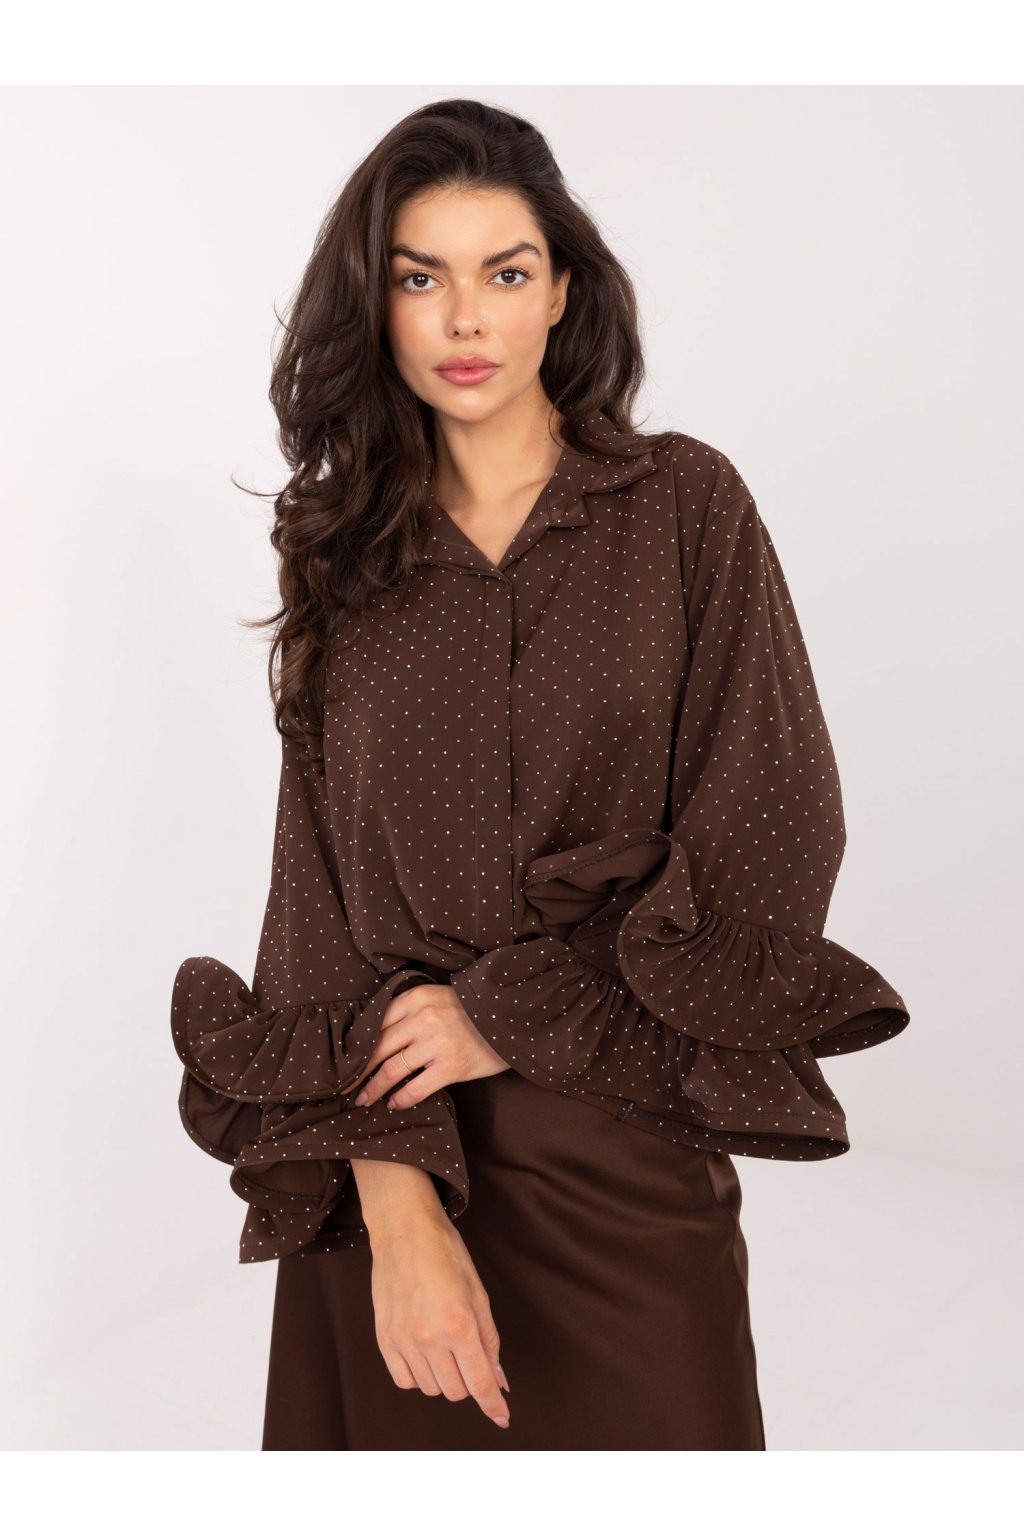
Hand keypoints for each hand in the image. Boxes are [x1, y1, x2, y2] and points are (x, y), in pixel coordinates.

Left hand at [350, 983, 510, 1110]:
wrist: (511, 1018)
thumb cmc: (472, 1011)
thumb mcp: (439, 998)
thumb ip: (412, 1011)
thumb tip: (379, 1037)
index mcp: (417, 998)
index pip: (377, 1024)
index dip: (358, 1047)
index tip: (347, 1061)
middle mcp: (423, 1018)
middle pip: (378, 1049)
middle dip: (358, 1072)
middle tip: (346, 1088)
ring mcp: (437, 1043)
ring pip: (392, 1070)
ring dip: (374, 1088)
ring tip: (365, 1100)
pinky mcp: (451, 1066)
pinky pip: (416, 1088)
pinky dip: (401, 1099)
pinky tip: (394, 1104)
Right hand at [368, 1200, 510, 1429]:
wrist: (404, 1230)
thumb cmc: (446, 1254)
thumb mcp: (478, 1293)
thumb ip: (489, 1340)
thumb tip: (499, 1379)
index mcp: (460, 1325)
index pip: (480, 1383)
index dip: (494, 1405)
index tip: (502, 1417)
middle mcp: (430, 1338)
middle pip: (456, 1391)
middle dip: (468, 1380)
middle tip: (468, 1354)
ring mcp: (404, 1341)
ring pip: (431, 1388)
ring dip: (443, 1376)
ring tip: (443, 1344)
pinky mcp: (384, 1339)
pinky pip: (404, 1380)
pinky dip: (418, 1375)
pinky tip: (423, 1353)